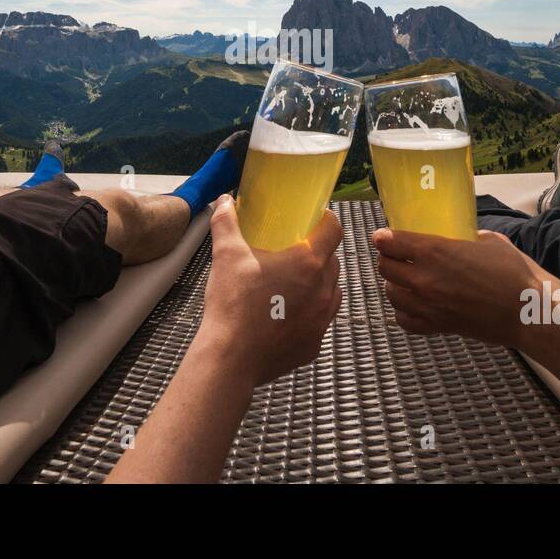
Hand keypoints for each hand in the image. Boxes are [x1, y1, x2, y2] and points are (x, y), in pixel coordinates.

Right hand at [198, 194, 342, 387]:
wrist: (231, 359)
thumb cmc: (232, 303)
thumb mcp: (226, 255)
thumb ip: (226, 222)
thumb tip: (225, 199)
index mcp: (309, 263)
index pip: (335, 230)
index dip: (327, 220)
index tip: (314, 219)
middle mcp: (325, 290)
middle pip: (332, 262)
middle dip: (318, 254)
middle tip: (294, 253)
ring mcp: (322, 320)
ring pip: (331, 292)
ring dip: (318, 284)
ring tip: (292, 285)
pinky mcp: (314, 345)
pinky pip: (320, 321)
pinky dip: (309, 314)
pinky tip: (286, 316)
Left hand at [373, 227, 546, 348]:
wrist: (528, 311)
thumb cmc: (513, 272)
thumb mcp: (489, 241)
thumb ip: (466, 238)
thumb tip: (461, 238)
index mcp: (435, 251)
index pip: (389, 242)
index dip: (383, 237)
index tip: (384, 236)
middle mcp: (424, 279)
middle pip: (384, 268)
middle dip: (387, 259)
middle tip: (396, 256)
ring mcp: (428, 305)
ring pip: (390, 294)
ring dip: (394, 284)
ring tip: (404, 280)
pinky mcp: (437, 327)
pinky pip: (404, 320)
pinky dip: (403, 312)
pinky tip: (413, 305)